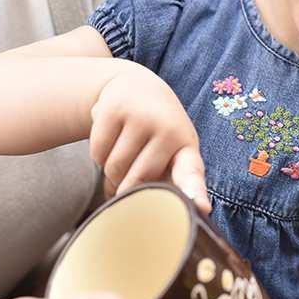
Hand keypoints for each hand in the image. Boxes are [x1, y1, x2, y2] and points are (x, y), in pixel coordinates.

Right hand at [89, 66, 209, 211]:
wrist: (136, 85)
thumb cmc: (158, 130)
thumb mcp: (172, 150)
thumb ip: (172, 183)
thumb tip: (173, 214)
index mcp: (186, 145)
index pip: (191, 172)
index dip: (194, 190)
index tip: (200, 207)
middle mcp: (167, 128)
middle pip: (136, 181)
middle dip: (127, 186)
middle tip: (131, 172)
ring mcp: (141, 116)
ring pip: (113, 169)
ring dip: (111, 172)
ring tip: (123, 153)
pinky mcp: (114, 109)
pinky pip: (97, 153)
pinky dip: (98, 154)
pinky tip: (111, 139)